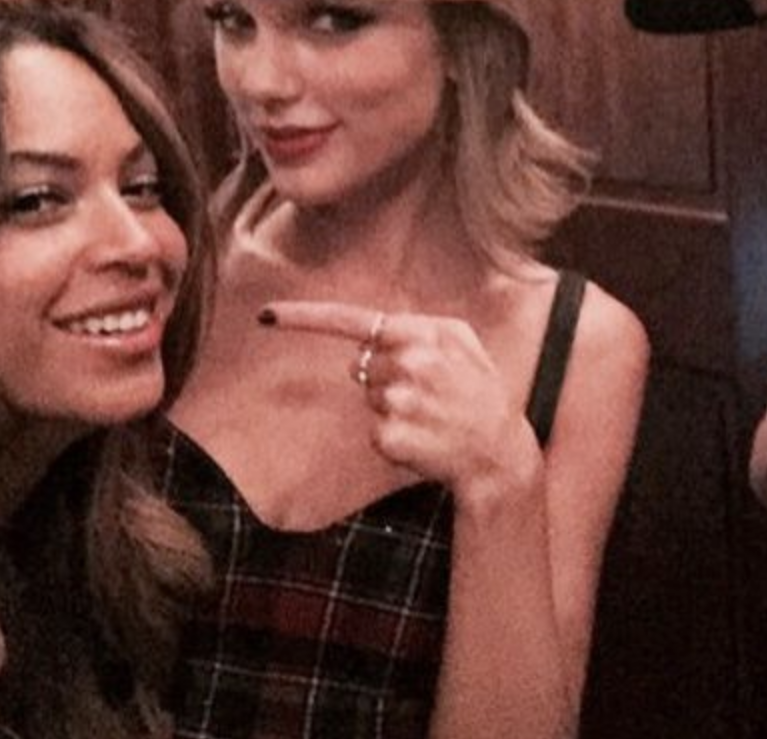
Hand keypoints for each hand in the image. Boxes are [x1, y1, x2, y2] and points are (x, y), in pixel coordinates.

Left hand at [261, 299, 540, 503]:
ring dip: (392, 410)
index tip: (266, 314)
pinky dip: (394, 439)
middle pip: (362, 366)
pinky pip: (375, 432)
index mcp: (425, 334)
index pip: (355, 321)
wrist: (499, 451)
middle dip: (384, 378)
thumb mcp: (465, 342)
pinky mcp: (391, 437)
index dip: (305, 317)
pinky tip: (424, 440)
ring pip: (369, 399)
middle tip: (427, 395)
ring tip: (430, 417)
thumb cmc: (480, 393)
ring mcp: (400, 401)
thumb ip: (421, 327)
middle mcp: (411, 362)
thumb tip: (375, 335)